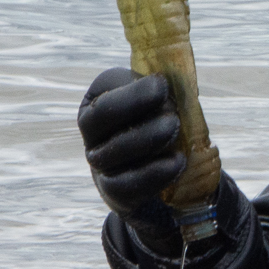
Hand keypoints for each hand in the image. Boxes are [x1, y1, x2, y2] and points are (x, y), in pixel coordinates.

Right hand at [78, 68, 183, 224]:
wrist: (154, 171)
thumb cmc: (156, 122)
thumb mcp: (156, 100)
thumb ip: (162, 89)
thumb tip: (178, 78)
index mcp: (97, 100)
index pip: (107, 94)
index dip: (134, 92)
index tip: (163, 86)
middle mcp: (90, 130)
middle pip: (103, 117)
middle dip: (138, 110)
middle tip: (173, 115)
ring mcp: (98, 161)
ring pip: (116, 150)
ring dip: (150, 139)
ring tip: (176, 132)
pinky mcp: (113, 190)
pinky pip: (129, 182)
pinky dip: (155, 172)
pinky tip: (177, 162)